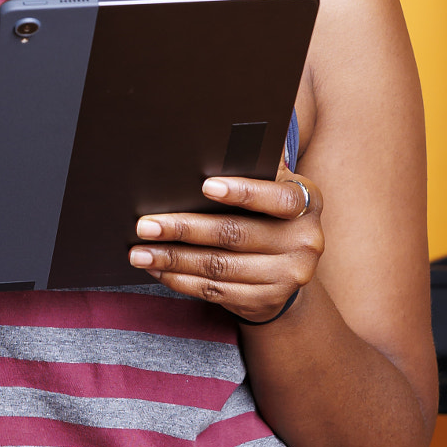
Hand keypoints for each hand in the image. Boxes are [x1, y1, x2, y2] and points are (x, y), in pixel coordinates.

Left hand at [127, 169, 322, 324]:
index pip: (278, 197)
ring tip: (139, 252)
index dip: (243, 192)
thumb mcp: (271, 186)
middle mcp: (305, 241)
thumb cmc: (267, 210)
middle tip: (145, 225)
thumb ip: (251, 166)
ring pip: (219, 267)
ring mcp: (288, 276)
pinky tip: (158, 270)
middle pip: (235, 234)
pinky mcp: (266, 302)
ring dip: (173, 259)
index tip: (205, 186)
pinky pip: (216, 290)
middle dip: (184, 229)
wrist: (289, 267)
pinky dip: (182, 280)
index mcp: (307, 202)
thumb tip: (205, 145)